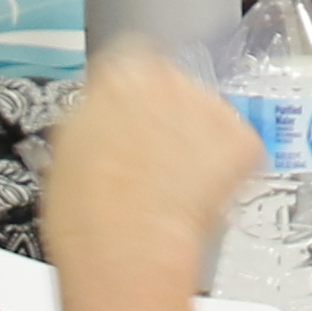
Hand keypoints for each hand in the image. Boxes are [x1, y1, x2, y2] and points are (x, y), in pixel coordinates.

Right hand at [40, 48, 261, 283]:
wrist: (125, 246)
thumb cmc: (86, 212)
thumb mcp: (70, 146)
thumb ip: (96, 117)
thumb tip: (107, 122)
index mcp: (117, 72)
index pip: (135, 64)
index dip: (136, 99)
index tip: (134, 121)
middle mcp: (166, 77)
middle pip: (176, 89)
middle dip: (172, 120)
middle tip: (157, 162)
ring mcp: (209, 105)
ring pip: (209, 118)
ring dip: (200, 144)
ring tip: (177, 187)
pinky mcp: (241, 137)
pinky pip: (239, 147)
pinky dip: (230, 168)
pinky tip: (201, 196)